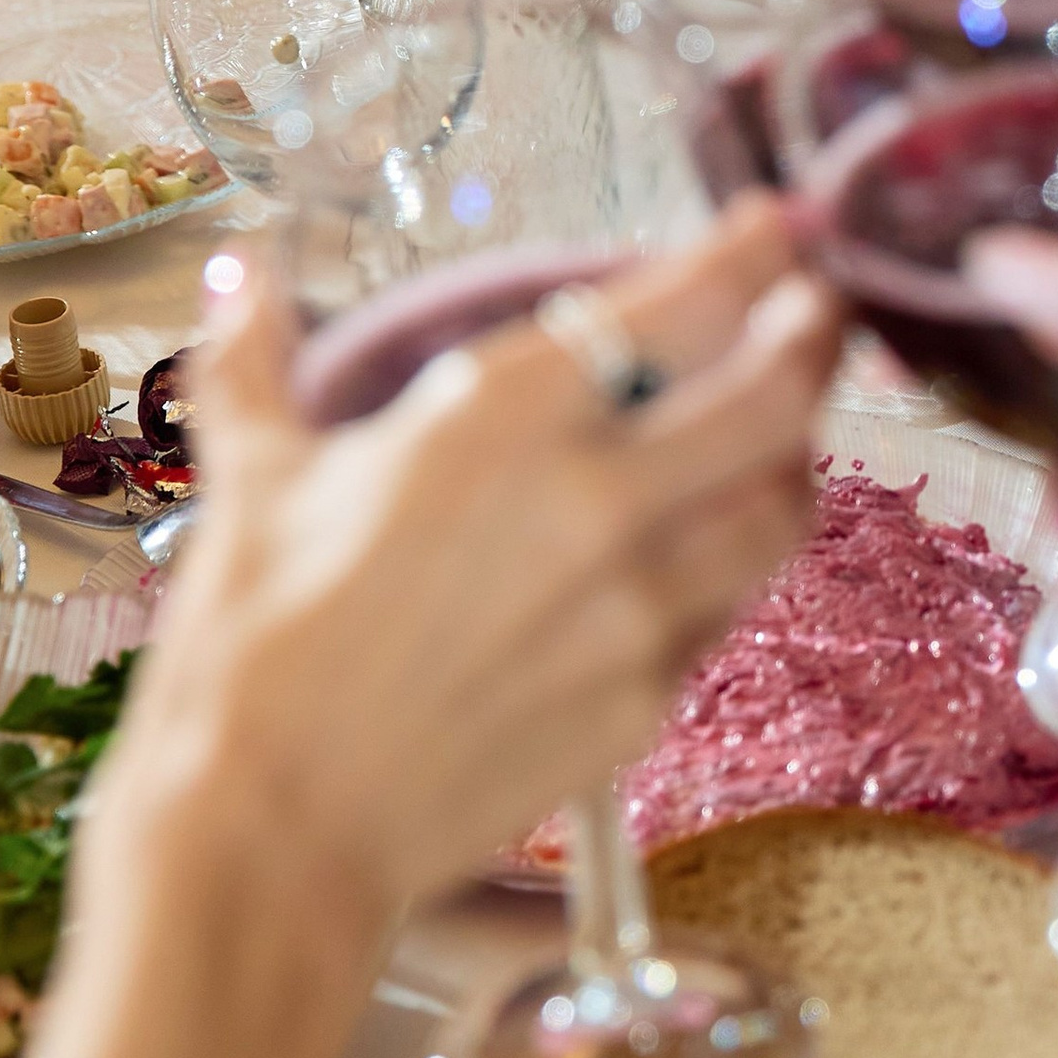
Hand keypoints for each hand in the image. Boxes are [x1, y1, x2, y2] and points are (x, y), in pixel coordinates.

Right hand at [83, 203, 841, 927]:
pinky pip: (728, 608)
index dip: (754, 254)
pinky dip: (735, 563)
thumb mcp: (252, 482)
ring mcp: (638, 608)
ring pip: (782, 506)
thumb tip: (239, 270)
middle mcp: (599, 499)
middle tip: (818, 308)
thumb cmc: (250, 647)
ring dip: (795, 456)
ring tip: (785, 428)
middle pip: (779, 396)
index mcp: (504, 415)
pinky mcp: (649, 699)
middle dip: (814, 338)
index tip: (780, 225)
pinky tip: (709, 548)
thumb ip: (255, 359)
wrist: (270, 832)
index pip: (684, 304)